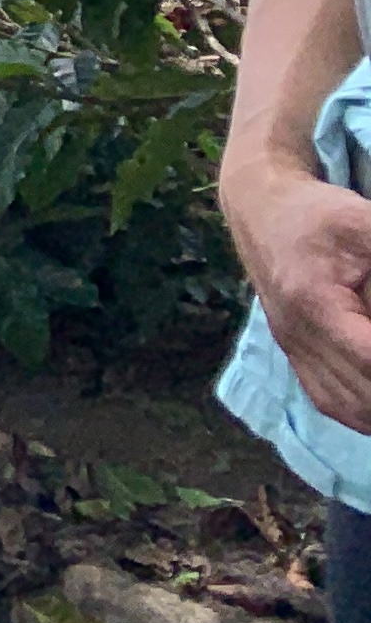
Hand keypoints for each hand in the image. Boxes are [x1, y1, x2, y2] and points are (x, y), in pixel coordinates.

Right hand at [240, 170, 370, 430]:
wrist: (262, 211)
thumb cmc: (318, 214)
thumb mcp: (364, 223)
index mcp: (313, 304)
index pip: (368, 358)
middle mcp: (297, 336)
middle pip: (364, 393)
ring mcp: (292, 350)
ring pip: (350, 408)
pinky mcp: (293, 354)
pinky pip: (333, 403)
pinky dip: (365, 411)